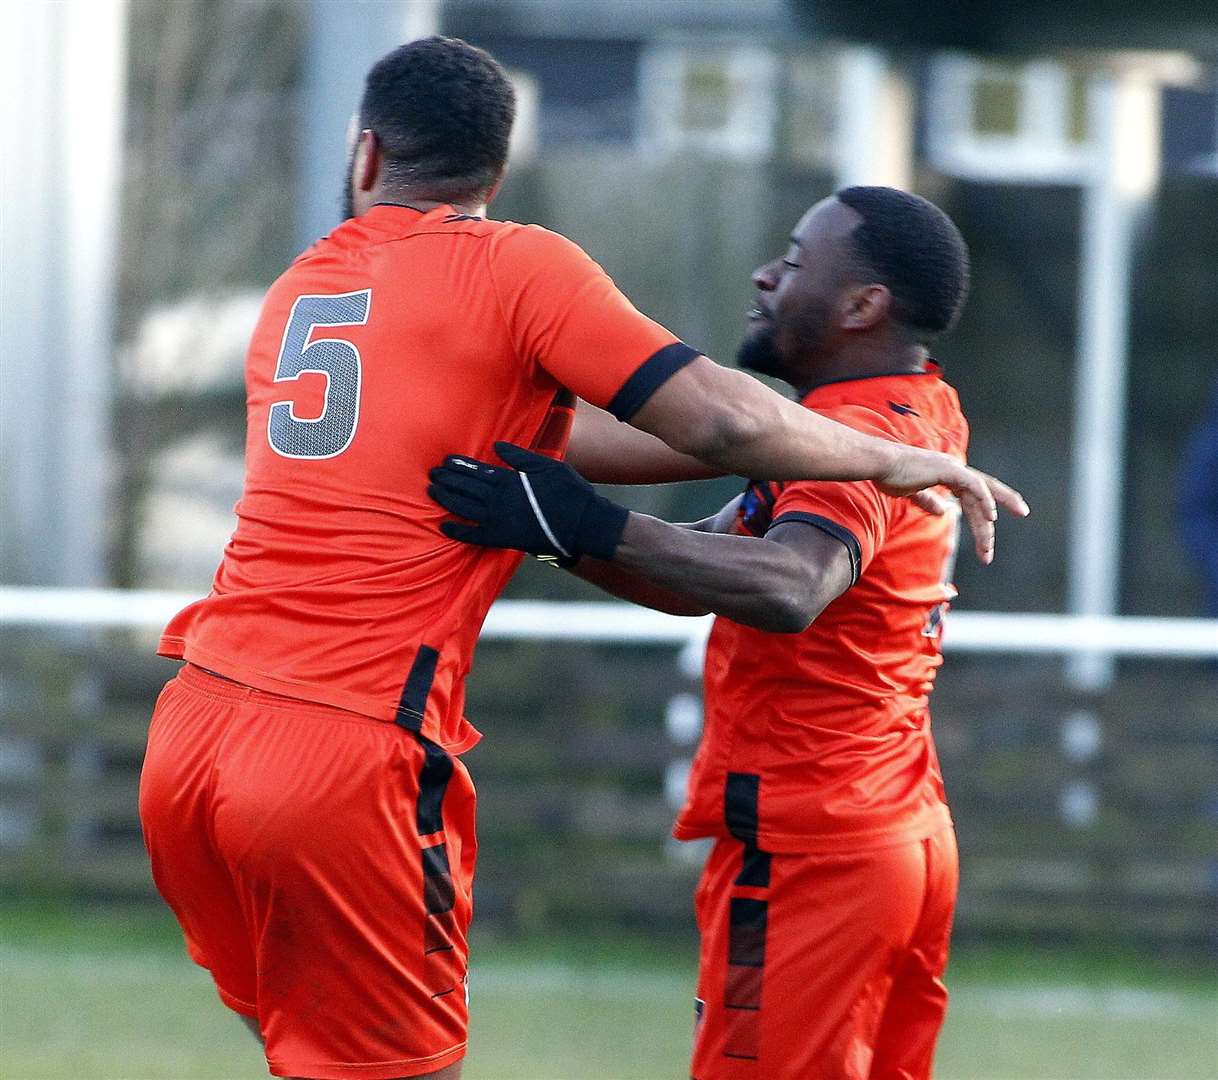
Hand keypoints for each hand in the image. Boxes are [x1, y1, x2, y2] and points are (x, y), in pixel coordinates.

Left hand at [428, 442, 628, 560]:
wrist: (583, 524)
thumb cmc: (570, 492)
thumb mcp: (548, 466)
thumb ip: (520, 457)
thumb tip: (497, 446)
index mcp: (509, 480)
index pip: (477, 470)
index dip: (459, 466)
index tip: (445, 462)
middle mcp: (499, 499)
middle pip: (465, 488)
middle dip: (447, 480)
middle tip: (432, 475)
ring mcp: (498, 520)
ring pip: (464, 508)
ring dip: (446, 499)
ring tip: (432, 492)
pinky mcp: (502, 538)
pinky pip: (473, 535)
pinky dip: (457, 531)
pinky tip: (444, 526)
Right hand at [877, 447, 1028, 563]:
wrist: (880, 464)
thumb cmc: (890, 475)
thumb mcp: (912, 493)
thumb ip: (929, 501)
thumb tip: (944, 512)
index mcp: (947, 473)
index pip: (974, 490)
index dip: (985, 505)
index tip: (992, 523)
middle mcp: (955, 469)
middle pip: (981, 497)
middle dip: (986, 525)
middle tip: (988, 551)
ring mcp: (954, 468)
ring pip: (980, 497)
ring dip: (984, 525)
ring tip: (986, 547)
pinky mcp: (950, 470)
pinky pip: (975, 487)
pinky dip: (985, 502)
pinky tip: (991, 519)